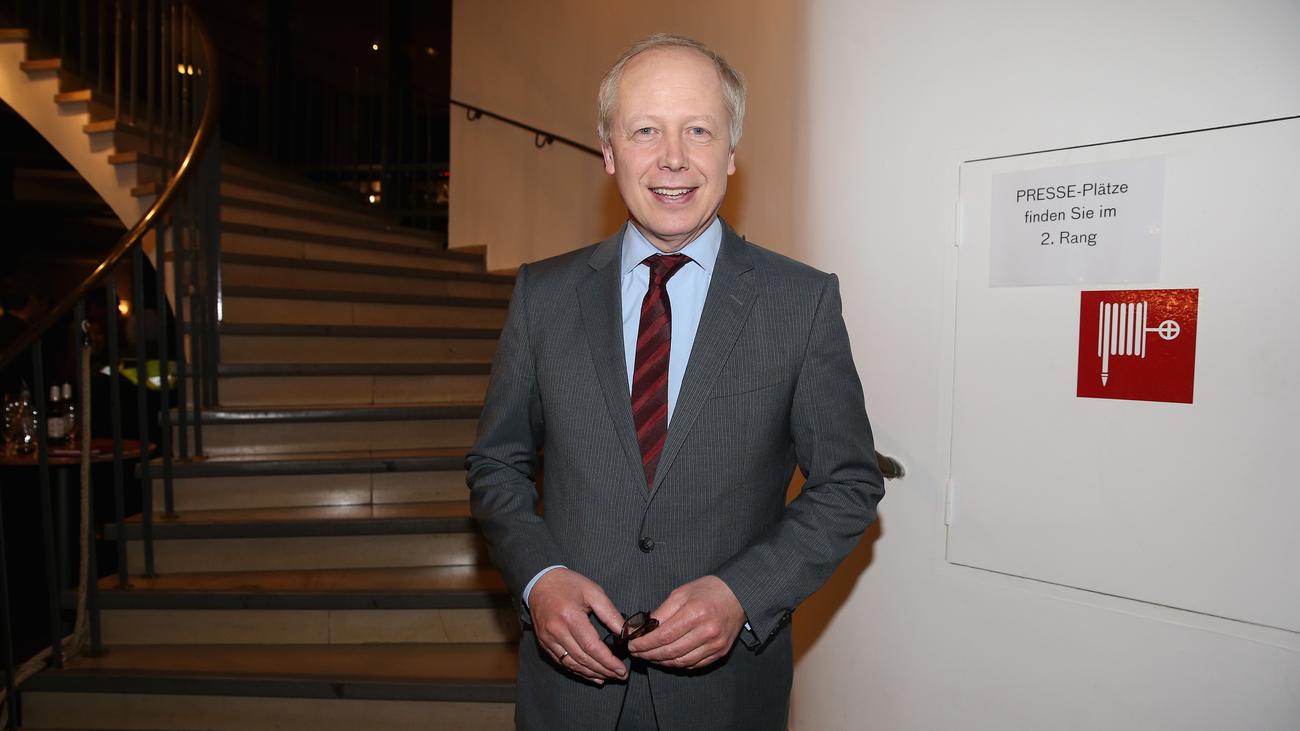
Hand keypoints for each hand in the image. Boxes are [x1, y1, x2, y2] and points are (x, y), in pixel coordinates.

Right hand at [529, 568, 628, 683]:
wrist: (540, 582)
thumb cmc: (568, 584)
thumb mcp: (593, 591)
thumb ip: (610, 613)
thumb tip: (625, 632)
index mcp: (570, 617)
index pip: (592, 647)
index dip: (608, 661)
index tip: (621, 669)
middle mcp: (557, 631)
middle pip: (583, 659)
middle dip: (604, 670)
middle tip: (620, 676)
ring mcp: (548, 639)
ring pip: (572, 664)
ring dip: (591, 674)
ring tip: (608, 677)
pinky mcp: (544, 643)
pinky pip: (562, 662)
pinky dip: (578, 671)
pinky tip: (591, 675)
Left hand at [628, 575, 745, 669]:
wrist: (737, 595)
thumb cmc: (708, 591)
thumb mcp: (681, 593)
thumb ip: (661, 612)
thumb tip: (642, 628)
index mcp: (695, 613)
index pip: (663, 636)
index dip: (644, 643)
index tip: (632, 644)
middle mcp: (707, 631)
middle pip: (670, 651)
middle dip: (649, 654)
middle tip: (637, 652)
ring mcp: (715, 644)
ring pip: (681, 662)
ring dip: (661, 661)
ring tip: (649, 655)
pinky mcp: (720, 652)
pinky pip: (694, 664)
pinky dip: (677, 664)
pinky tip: (667, 658)